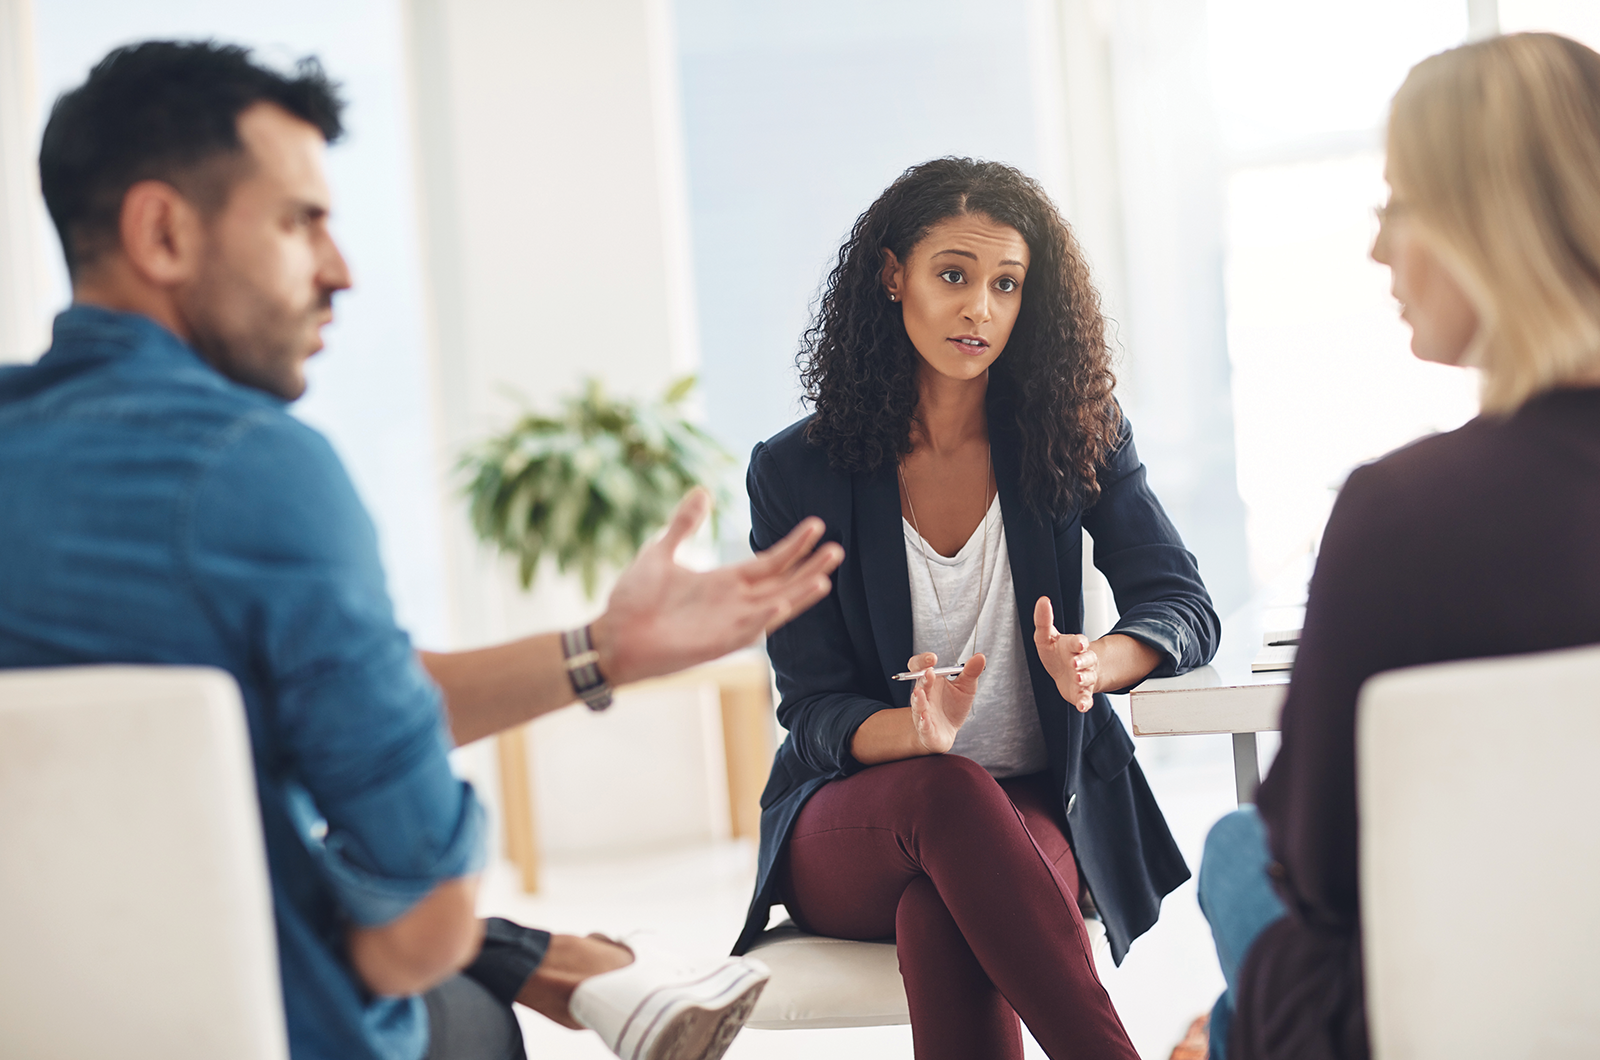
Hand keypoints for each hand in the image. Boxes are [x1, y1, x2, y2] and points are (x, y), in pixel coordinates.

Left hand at [592, 488, 843, 685]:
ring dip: (799, 594)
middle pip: (782, 583)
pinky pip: (746, 630)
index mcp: (725, 582)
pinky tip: (781, 602)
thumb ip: (684, 524)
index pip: (770, 561)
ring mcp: (728, 624)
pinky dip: (763, 618)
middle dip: (810, 567)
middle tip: (838, 548)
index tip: (817, 525)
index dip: (794, 545)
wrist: (611, 636)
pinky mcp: (715, 644)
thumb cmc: (633, 599)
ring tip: (826, 578)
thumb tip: (701, 491)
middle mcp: (734, 603)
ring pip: (774, 607)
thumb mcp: (660, 551)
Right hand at [907, 652, 985, 753]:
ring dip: (918, 699)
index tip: (932, 658)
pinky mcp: (926, 730)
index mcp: (930, 681)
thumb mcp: (966, 687)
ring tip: (919, 692)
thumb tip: (980, 656)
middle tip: (930, 672)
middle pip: (919, 683)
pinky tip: (925, 717)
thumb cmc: (953, 706)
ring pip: (917, 704)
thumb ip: (970, 672)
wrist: (947, 731)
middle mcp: (924, 695)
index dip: (922, 661)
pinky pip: (922, 725)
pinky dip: (923, 722)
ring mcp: (922, 712)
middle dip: (923, 678)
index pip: (919, 667)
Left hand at [1033, 596, 1097, 711]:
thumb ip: (1043, 620)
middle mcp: (1082, 661)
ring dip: (1084, 678)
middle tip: (1076, 662)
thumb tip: (1042, 600)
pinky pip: (1086, 698)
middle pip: (1087, 659)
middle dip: (1083, 660)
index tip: (1079, 643)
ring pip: (1088, 678)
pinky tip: (1082, 706)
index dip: (1079, 642)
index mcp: (1073, 646)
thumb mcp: (1046, 636)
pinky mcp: (1081, 693)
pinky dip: (1085, 702)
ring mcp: (1083, 677)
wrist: (1066, 673)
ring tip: (1078, 678)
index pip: (1078, 642)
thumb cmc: (1056, 653)